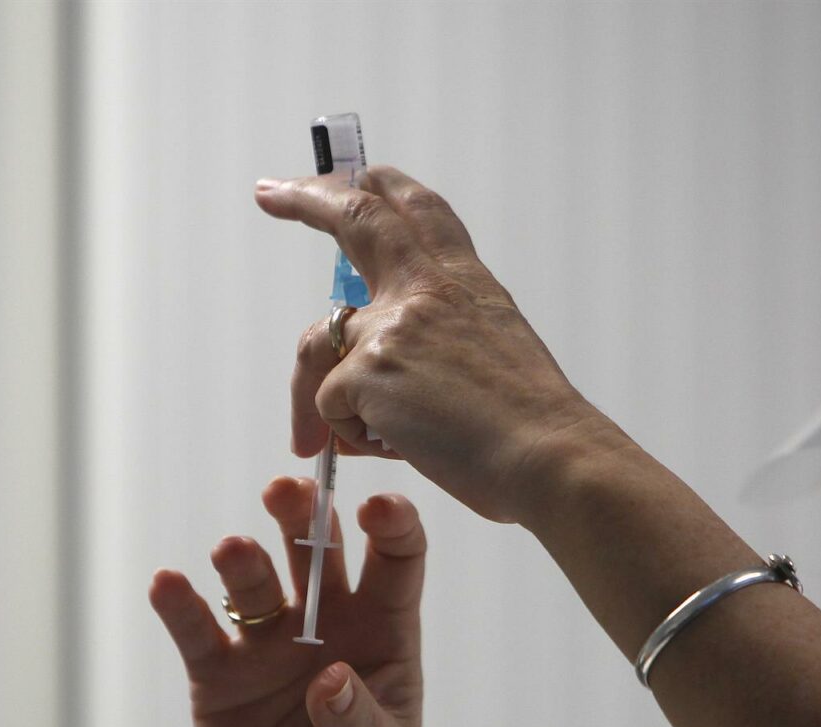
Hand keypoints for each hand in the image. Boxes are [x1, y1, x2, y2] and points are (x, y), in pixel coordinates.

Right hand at [148, 476, 425, 726]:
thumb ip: (359, 725)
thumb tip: (331, 681)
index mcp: (385, 631)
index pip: (395, 559)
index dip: (392, 525)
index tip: (380, 507)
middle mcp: (325, 622)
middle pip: (316, 552)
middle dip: (304, 518)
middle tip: (288, 492)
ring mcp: (268, 644)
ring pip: (254, 582)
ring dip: (243, 560)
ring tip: (233, 551)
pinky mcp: (217, 676)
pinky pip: (196, 631)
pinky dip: (180, 605)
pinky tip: (168, 584)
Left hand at [255, 166, 627, 523]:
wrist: (551, 457)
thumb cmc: (533, 428)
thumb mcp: (499, 353)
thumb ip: (443, 341)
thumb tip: (390, 375)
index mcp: (467, 283)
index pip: (421, 211)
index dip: (385, 188)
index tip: (359, 175)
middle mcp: (427, 289)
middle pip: (355, 218)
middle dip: (306, 198)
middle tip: (270, 192)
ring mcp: (394, 326)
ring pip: (319, 346)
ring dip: (310, 397)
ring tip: (318, 444)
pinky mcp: (367, 371)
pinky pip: (329, 407)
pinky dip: (354, 438)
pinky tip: (400, 451)